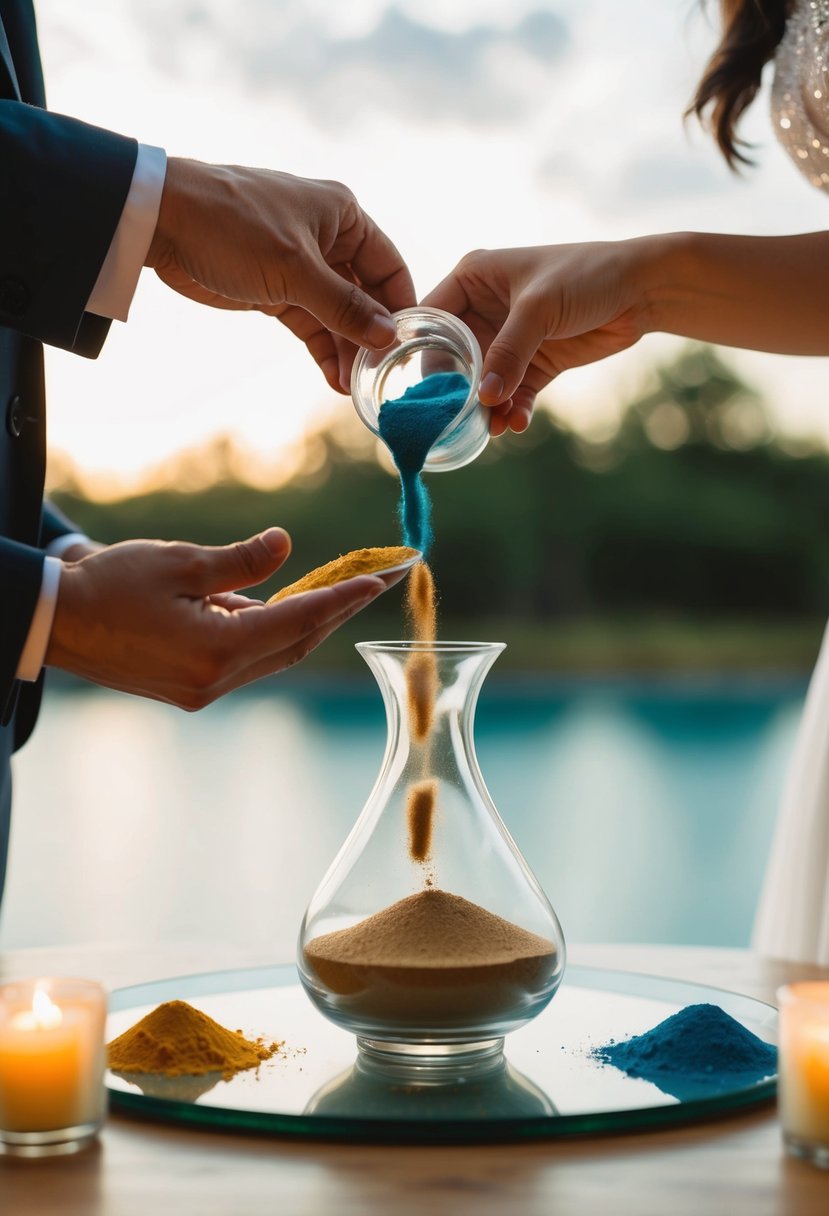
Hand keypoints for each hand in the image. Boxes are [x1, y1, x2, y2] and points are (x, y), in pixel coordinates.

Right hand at [47, 529, 393, 708]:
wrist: (55, 623)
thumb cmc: (108, 587)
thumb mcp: (179, 562)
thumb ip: (240, 560)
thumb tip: (286, 545)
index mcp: (216, 650)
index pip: (299, 621)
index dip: (343, 599)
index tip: (379, 581)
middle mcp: (216, 681)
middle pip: (294, 644)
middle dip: (335, 613)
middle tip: (372, 583)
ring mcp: (203, 690)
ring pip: (272, 654)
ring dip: (302, 623)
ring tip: (337, 590)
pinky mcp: (191, 688)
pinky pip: (245, 659)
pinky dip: (267, 632)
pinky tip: (278, 606)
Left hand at [146, 160, 415, 392]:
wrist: (161, 222)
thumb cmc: (232, 226)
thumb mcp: (296, 269)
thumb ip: (344, 306)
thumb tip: (388, 337)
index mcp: (343, 216)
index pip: (389, 266)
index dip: (400, 307)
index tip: (408, 347)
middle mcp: (327, 238)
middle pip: (364, 294)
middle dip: (369, 336)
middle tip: (377, 377)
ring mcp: (300, 265)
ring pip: (336, 313)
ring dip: (344, 349)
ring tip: (353, 387)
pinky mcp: (274, 288)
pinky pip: (309, 322)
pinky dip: (321, 348)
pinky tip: (332, 377)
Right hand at [422, 243, 647, 434]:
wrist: (642, 289)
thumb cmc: (586, 276)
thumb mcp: (539, 308)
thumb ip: (510, 351)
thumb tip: (484, 397)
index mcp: (473, 279)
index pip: (432, 318)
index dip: (423, 351)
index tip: (422, 387)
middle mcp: (484, 309)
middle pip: (455, 358)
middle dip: (457, 389)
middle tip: (456, 418)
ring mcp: (509, 339)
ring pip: (485, 381)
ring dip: (487, 406)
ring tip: (492, 428)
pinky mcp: (535, 363)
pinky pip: (514, 393)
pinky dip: (513, 409)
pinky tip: (516, 423)